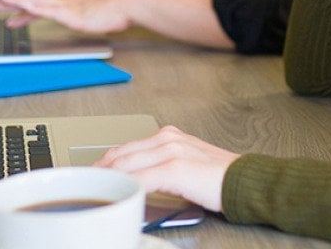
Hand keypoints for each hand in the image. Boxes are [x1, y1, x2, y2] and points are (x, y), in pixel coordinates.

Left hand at [0, 0, 132, 33]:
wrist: (129, 3)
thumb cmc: (114, 10)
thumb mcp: (93, 16)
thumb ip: (82, 17)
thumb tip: (78, 21)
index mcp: (64, 4)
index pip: (36, 4)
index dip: (17, 4)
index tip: (1, 5)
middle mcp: (61, 2)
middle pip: (29, 0)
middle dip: (6, 1)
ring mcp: (65, 6)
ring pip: (35, 2)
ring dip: (15, 1)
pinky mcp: (72, 12)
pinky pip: (50, 9)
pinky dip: (36, 6)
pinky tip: (25, 5)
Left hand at [95, 126, 237, 212]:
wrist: (245, 181)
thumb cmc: (220, 178)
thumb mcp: (186, 164)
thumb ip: (161, 167)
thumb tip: (138, 181)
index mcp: (169, 136)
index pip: (126, 147)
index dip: (105, 162)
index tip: (93, 175)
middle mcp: (167, 139)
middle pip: (121, 154)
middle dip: (99, 170)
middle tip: (86, 185)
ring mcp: (171, 151)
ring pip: (127, 165)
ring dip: (107, 179)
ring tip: (95, 191)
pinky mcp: (175, 168)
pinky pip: (141, 179)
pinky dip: (126, 187)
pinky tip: (118, 195)